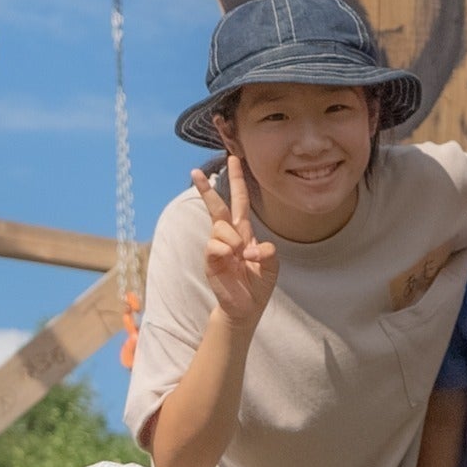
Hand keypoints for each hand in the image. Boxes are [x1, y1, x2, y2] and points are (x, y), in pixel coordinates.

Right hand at [193, 163, 278, 327]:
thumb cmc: (258, 284)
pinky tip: (233, 261)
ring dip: (235, 240)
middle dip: (207, 189)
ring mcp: (217, 247)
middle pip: (217, 207)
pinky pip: (216, 245)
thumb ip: (267, 252)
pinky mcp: (210, 260)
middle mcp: (228, 236)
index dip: (238, 180)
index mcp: (244, 232)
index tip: (233, 159)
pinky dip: (227, 251)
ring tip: (241, 258)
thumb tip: (249, 248)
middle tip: (195, 171)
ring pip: (222, 227)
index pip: (240, 201)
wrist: (246, 308)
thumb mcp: (272, 265)